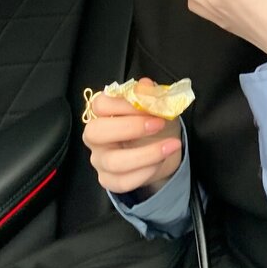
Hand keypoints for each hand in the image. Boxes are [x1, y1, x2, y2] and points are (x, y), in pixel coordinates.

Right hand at [83, 77, 182, 194]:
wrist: (164, 151)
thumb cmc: (155, 125)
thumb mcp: (158, 107)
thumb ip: (150, 95)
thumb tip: (145, 85)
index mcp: (103, 113)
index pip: (100, 104)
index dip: (124, 104)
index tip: (151, 105)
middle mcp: (95, 136)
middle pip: (96, 132)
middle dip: (130, 128)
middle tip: (159, 124)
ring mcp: (100, 160)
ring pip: (113, 161)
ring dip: (146, 154)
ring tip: (170, 146)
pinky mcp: (108, 180)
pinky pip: (122, 182)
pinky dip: (145, 173)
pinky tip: (160, 163)